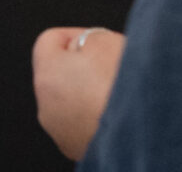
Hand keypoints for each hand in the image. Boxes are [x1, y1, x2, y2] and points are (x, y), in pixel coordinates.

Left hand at [33, 25, 124, 160]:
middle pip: (63, 73)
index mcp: (47, 75)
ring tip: (123, 89)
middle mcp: (47, 107)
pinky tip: (122, 110)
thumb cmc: (120, 89)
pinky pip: (86, 121)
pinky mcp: (78, 148)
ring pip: (75, 100)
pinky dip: (101, 113)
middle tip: (115, 62)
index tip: (98, 37)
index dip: (77, 33)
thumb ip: (91, 37)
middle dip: (88, 65)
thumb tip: (89, 43)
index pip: (50, 40)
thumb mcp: (108, 41)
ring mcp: (61, 131)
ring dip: (95, 91)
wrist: (134, 135)